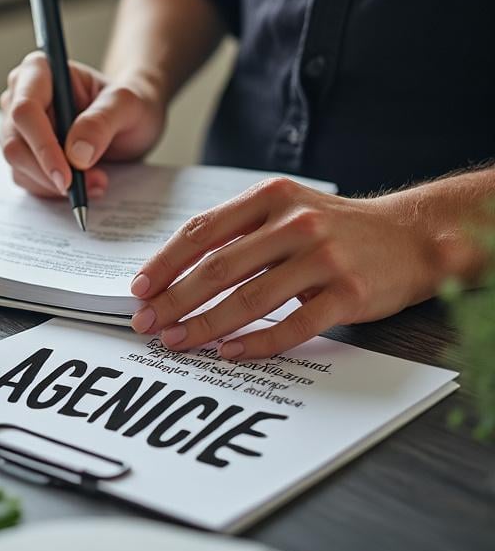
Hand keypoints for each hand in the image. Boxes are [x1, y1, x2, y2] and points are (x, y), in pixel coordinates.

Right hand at [0, 51, 164, 197]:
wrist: (132, 122)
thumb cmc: (128, 104)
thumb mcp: (128, 105)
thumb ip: (102, 121)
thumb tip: (76, 153)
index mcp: (39, 71)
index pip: (25, 110)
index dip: (42, 146)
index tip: (66, 176)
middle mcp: (20, 97)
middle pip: (15, 144)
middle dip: (50, 172)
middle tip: (90, 184)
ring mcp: (19, 128)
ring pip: (18, 167)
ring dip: (55, 185)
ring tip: (97, 180)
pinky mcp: (24, 154)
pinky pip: (27, 181)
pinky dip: (55, 190)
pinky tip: (84, 183)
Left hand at [128, 178, 445, 358]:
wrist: (411, 237)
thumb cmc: (333, 229)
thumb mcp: (284, 212)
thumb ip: (236, 234)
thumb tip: (173, 272)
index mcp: (270, 198)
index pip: (202, 231)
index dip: (165, 263)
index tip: (139, 289)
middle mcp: (296, 223)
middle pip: (218, 268)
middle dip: (174, 299)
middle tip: (146, 322)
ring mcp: (324, 259)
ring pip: (249, 299)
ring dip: (205, 325)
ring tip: (177, 341)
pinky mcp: (348, 294)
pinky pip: (292, 326)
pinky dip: (255, 343)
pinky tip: (228, 352)